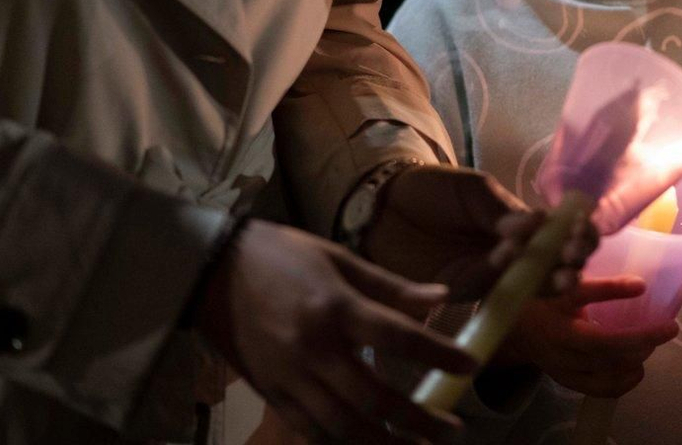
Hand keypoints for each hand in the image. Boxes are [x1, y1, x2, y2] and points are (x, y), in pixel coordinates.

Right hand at [195, 219, 474, 443]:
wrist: (211, 271)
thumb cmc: (282, 255)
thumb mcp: (340, 257)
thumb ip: (391, 285)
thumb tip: (441, 297)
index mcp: (335, 307)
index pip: (398, 337)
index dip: (438, 355)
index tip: (470, 367)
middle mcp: (314, 349)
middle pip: (374, 398)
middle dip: (417, 421)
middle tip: (451, 430)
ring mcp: (290, 377)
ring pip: (343, 426)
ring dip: (383, 443)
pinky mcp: (271, 393)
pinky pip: (312, 429)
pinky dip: (341, 441)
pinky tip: (368, 444)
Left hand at [358, 166, 596, 299]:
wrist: (385, 203)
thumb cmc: (435, 190)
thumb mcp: (475, 190)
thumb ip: (503, 210)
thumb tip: (536, 224)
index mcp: (522, 227)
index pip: (561, 237)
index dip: (579, 236)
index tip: (584, 229)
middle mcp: (512, 256)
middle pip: (553, 269)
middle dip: (571, 264)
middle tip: (574, 254)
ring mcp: (488, 275)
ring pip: (528, 285)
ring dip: (546, 275)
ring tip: (557, 263)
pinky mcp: (461, 289)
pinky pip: (490, 285)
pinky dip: (503, 270)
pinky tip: (508, 252)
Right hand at [497, 276, 679, 396]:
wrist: (513, 331)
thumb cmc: (544, 298)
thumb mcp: (562, 280)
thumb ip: (593, 280)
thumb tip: (636, 275)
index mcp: (555, 304)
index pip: (584, 295)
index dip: (613, 290)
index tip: (642, 285)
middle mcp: (558, 336)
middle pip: (603, 343)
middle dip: (642, 338)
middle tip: (669, 328)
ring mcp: (561, 363)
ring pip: (604, 368)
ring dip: (635, 358)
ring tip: (652, 345)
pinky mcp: (566, 380)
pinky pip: (598, 388)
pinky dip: (623, 382)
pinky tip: (638, 369)